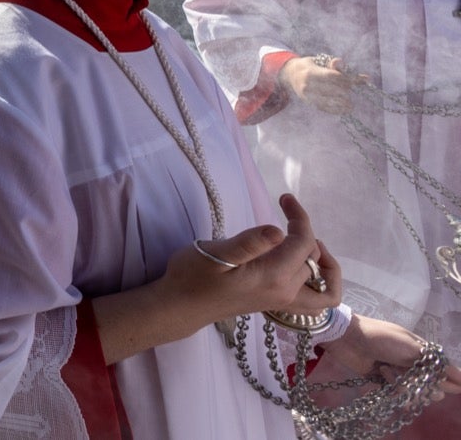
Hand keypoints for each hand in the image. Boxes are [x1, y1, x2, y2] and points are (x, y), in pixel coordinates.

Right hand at [162, 195, 338, 327]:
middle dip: (304, 230)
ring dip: (323, 262)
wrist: (181, 307)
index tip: (284, 198)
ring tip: (305, 243)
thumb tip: (278, 231)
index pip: (304, 242)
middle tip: (283, 210)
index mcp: (274, 276)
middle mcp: (285, 292)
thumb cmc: (193, 277)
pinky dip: (320, 285)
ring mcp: (282, 301)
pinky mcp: (275, 304)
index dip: (299, 217)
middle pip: (312, 258)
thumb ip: (249, 243)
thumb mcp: (215, 254)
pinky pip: (314, 300)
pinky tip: (302, 269)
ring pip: (322, 284)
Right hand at [281, 56, 362, 114]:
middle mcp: (308, 85)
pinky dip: (337, 110)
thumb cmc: (310, 66)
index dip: (345, 79)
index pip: (333, 76)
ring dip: (343, 103)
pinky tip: (344, 109)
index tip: (352, 82)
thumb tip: (366, 78)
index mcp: (311, 72)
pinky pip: (326, 109)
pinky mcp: (309, 103)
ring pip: (330, 102)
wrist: (290, 74)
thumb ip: (339, 68)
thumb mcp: (321, 61)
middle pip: (333, 90)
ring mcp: (308, 96)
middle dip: (345, 91)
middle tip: (350, 90)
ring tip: (350, 104)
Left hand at [318, 314, 460, 396]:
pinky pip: (398, 393)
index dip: (450, 380)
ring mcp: (398, 372)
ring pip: (414, 391)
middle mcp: (412, 362)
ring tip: (389, 371)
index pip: (442, 368)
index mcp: (420, 350)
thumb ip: (434, 362)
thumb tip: (459, 376)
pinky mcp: (384, 380)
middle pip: (430, 384)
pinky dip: (392, 387)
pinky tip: (381, 374)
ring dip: (404, 385)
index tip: (455, 388)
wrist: (347, 338)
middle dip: (423, 385)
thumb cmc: (380, 338)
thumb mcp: (410, 345)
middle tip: (411, 377)